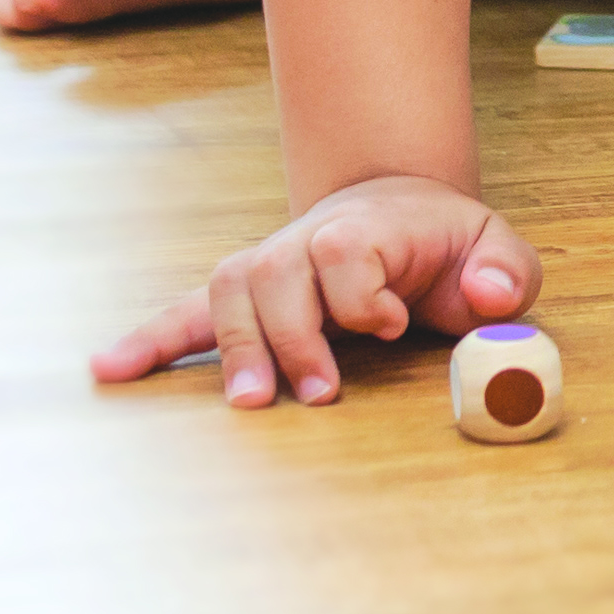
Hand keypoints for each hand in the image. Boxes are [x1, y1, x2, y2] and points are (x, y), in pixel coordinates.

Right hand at [93, 172, 538, 407]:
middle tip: (322, 392)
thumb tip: (490, 296)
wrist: (398, 210)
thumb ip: (506, 272)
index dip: (362, 292)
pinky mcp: (244, 299)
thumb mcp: (494, 248)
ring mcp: (270, 268)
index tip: (391, 325)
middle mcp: (306, 241)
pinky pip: (186, 313)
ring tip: (250, 402)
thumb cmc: (446, 244)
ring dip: (234, 348)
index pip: (343, 249)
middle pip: (275, 272)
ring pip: (228, 290)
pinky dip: (149, 340)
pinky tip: (108, 368)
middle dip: (293, 335)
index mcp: (368, 228)